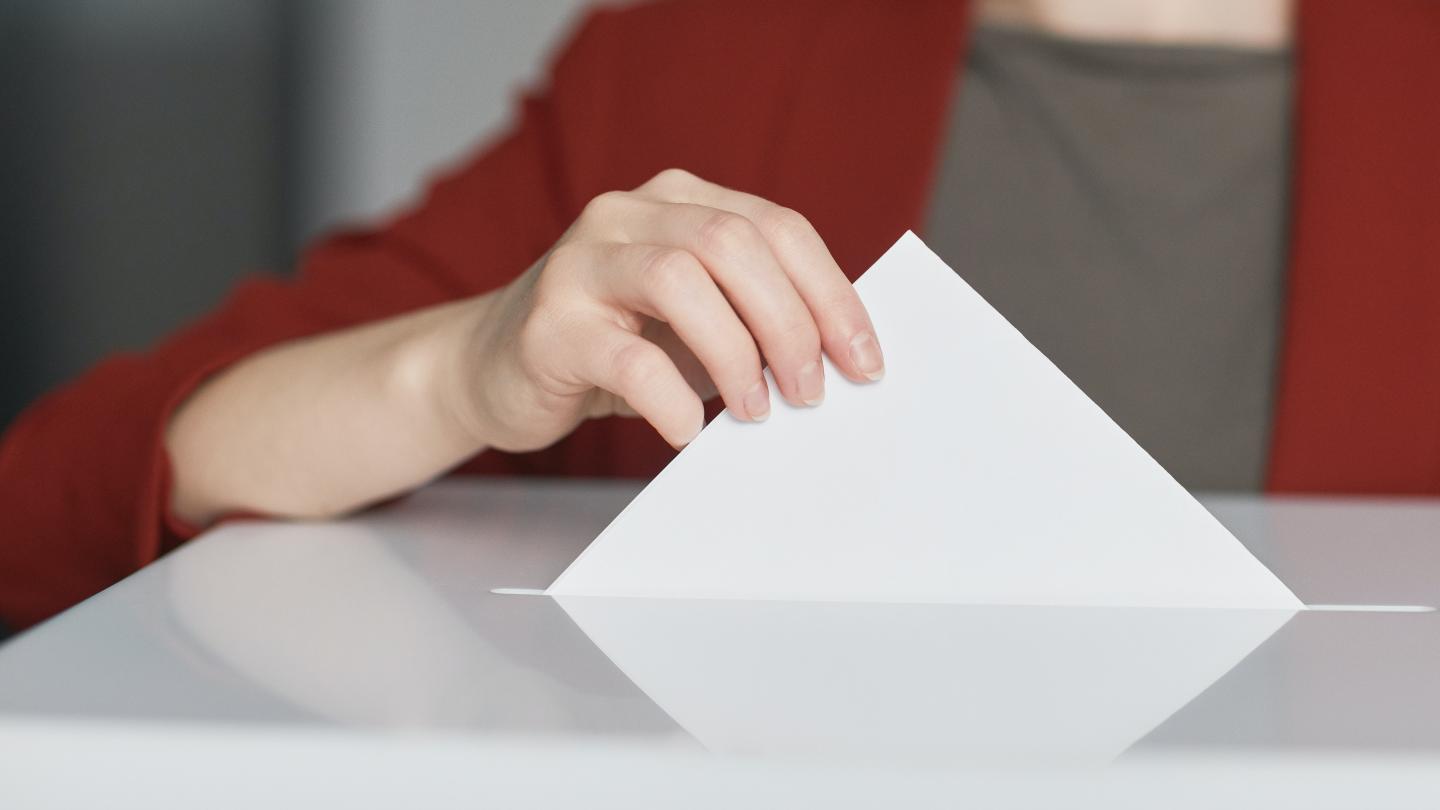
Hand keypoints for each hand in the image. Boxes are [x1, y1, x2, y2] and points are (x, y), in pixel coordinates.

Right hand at [456, 168, 885, 451]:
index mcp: (676, 201)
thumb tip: (841, 357)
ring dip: (735, 354)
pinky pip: (627, 357)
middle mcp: (626, 215)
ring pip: (678, 281)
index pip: (774, 228)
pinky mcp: (547, 325)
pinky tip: (686, 431)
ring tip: (756, 410)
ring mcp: (580, 263)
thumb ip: (753, 314)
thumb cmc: (614, 346)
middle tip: (811, 392)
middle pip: (731, 243)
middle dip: (789, 322)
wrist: (493, 370)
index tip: (865, 360)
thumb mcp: (694, 319)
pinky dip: (672, 400)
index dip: (830, 293)